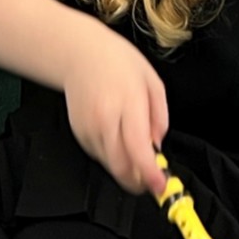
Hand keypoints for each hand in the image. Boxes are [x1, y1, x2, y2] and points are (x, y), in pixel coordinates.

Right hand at [63, 30, 169, 197]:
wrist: (78, 52)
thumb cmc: (116, 61)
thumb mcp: (151, 80)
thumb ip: (160, 115)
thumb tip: (157, 144)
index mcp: (127, 104)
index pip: (138, 150)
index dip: (150, 174)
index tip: (160, 185)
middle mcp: (104, 120)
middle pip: (122, 167)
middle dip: (139, 180)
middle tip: (152, 179)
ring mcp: (89, 128)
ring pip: (110, 165)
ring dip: (126, 169)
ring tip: (137, 155)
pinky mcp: (79, 133)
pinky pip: (99, 156)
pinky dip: (112, 157)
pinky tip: (118, 140)